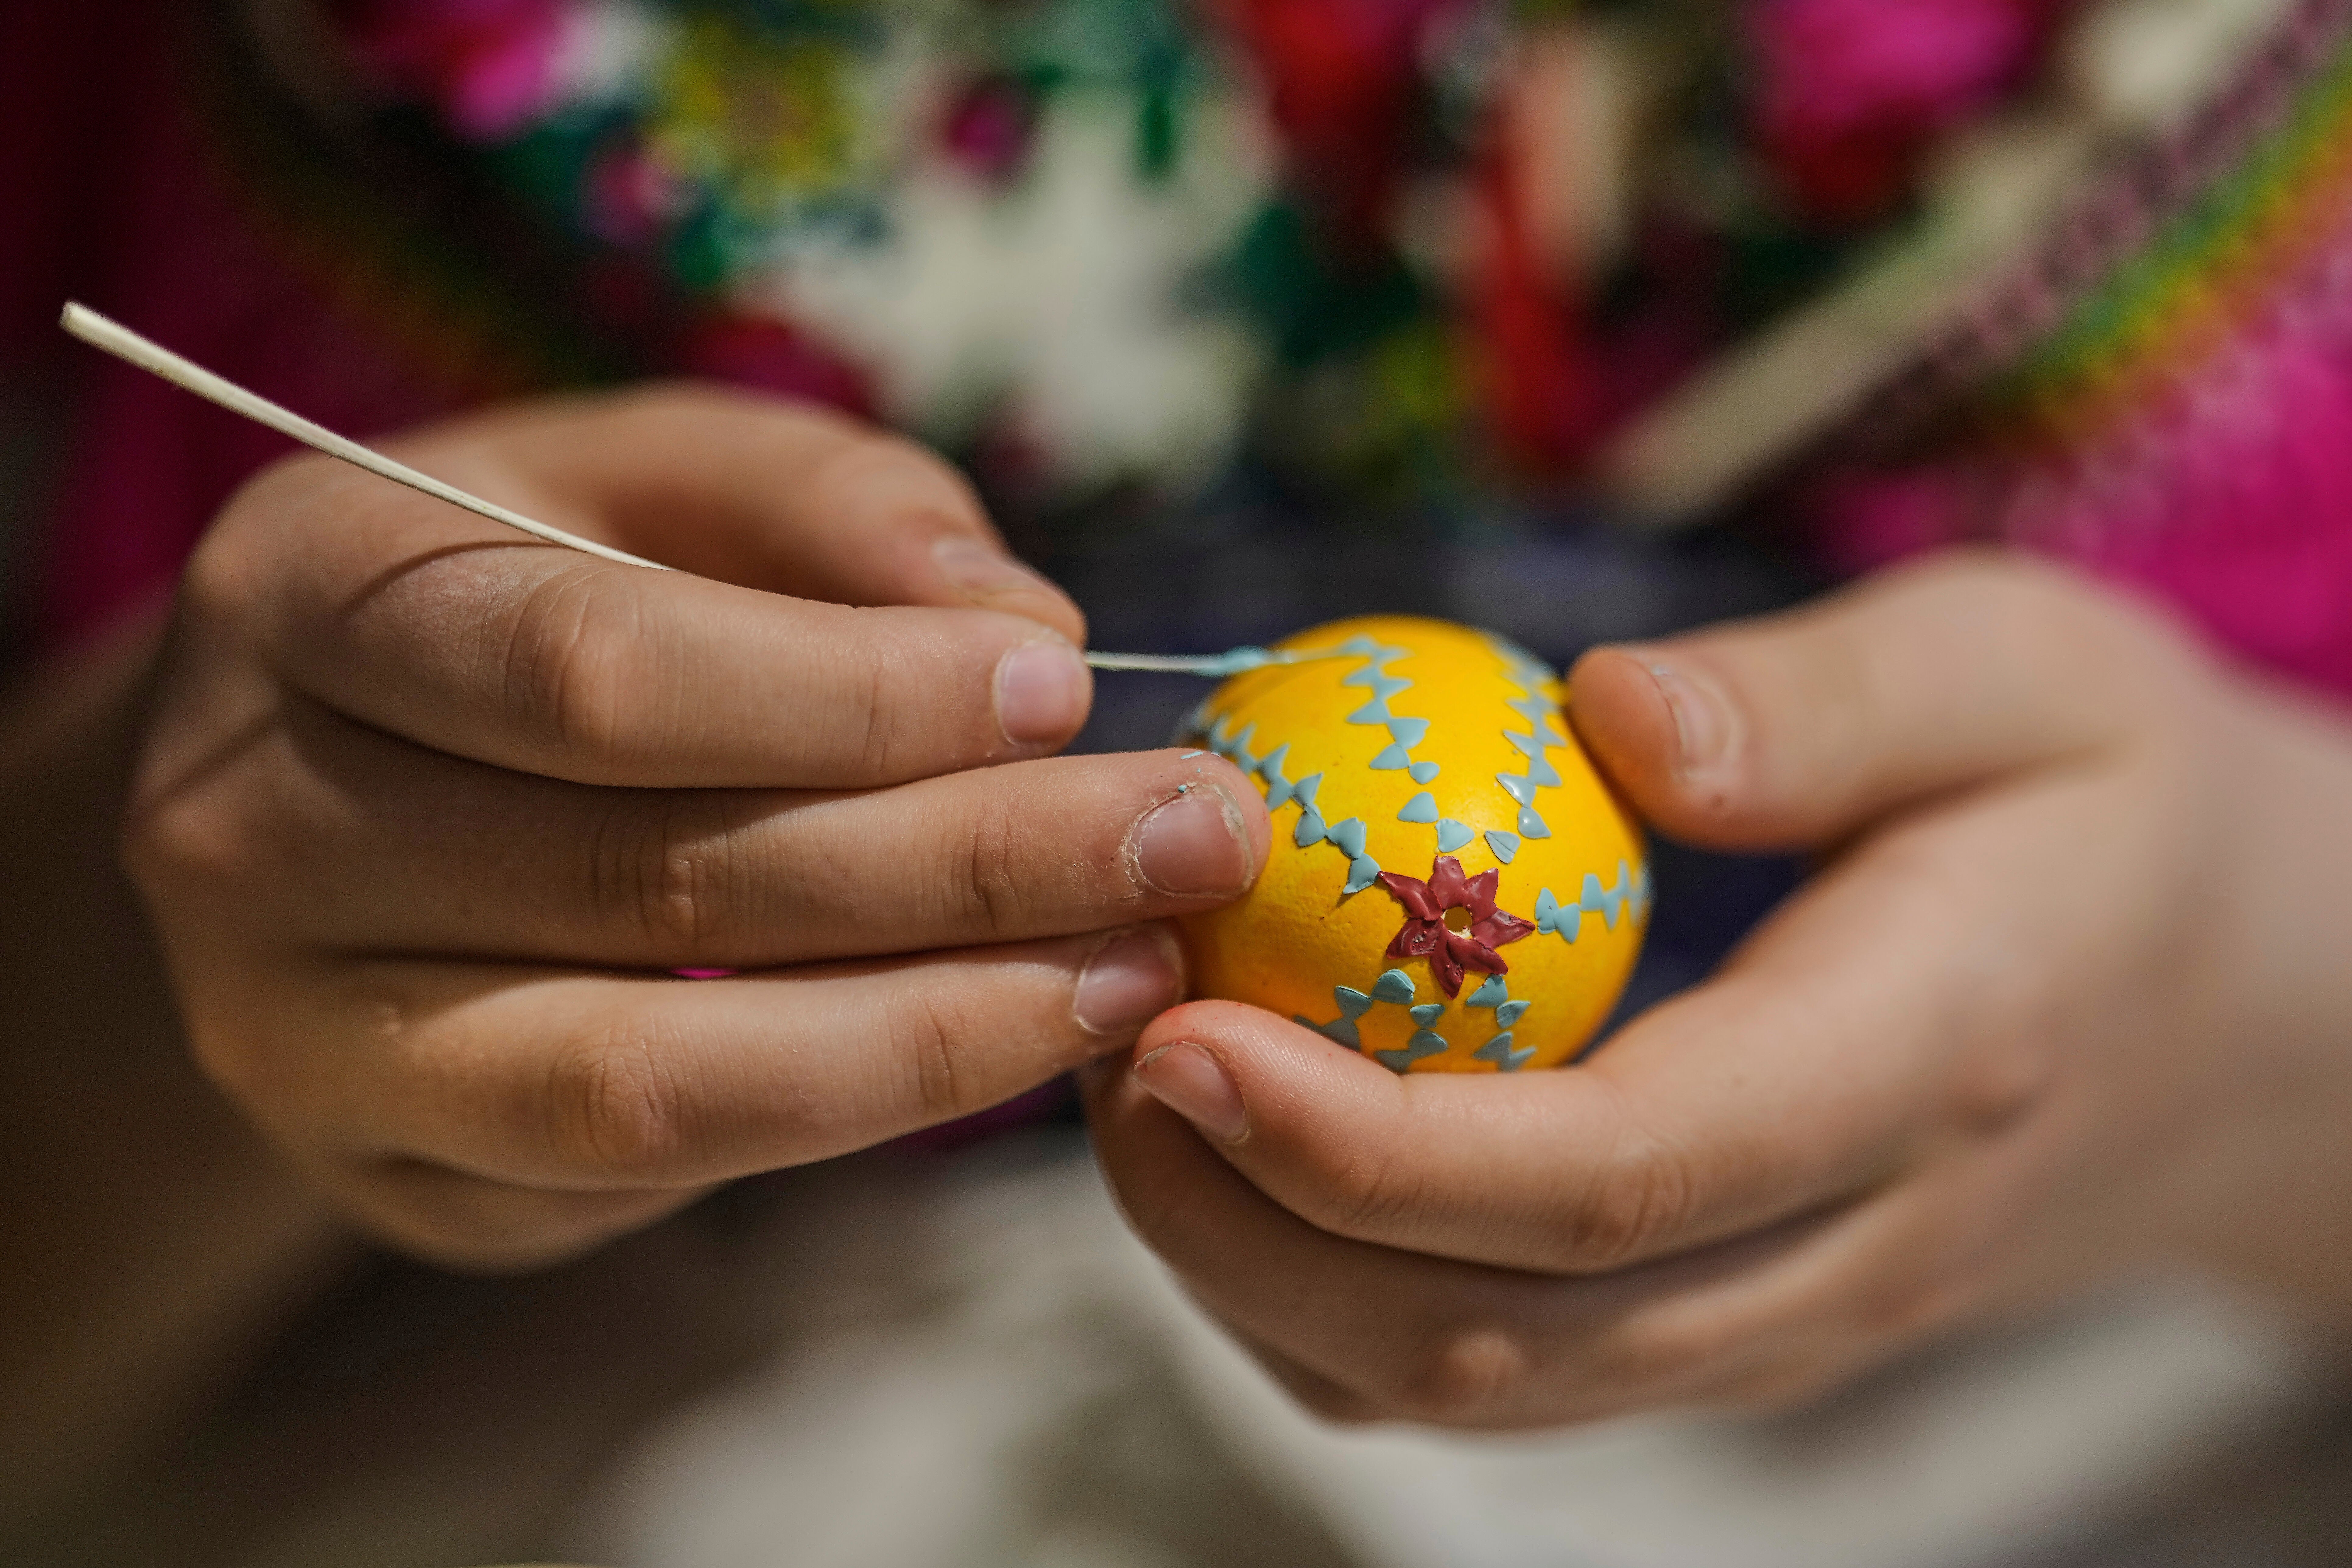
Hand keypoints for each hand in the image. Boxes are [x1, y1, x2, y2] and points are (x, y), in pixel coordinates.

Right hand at [126, 385, 1268, 1269]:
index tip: (1066, 693)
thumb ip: (822, 504)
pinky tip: (1014, 1033)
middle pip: (653, 878)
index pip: (600, 672)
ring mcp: (300, 1033)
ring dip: (936, 1033)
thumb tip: (1018, 626)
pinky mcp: (392, 1168)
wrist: (317, 777)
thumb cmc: (521, 585)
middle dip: (964, 866)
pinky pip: (647, 1169)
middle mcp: (252, 831)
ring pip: (654, 1075)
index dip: (856, 695)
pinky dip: (854, 1105)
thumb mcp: (643, 476)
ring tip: (1139, 971)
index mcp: (304, 596)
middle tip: (1190, 844)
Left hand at [1087, 551, 2351, 1426]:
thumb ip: (1827, 702)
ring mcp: (1776, 1321)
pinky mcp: (1721, 1326)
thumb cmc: (2111, 794)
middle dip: (1250, 1222)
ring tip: (1132, 1083)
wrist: (2240, 1001)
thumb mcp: (2020, 671)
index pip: (1609, 1175)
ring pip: (1471, 1387)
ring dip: (1260, 1268)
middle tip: (1097, 1038)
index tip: (1175, 1030)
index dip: (1366, 1139)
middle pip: (1499, 1330)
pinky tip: (1244, 1142)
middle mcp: (1839, 1248)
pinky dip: (1325, 1289)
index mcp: (1920, 1071)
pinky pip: (1490, 1372)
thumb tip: (1603, 718)